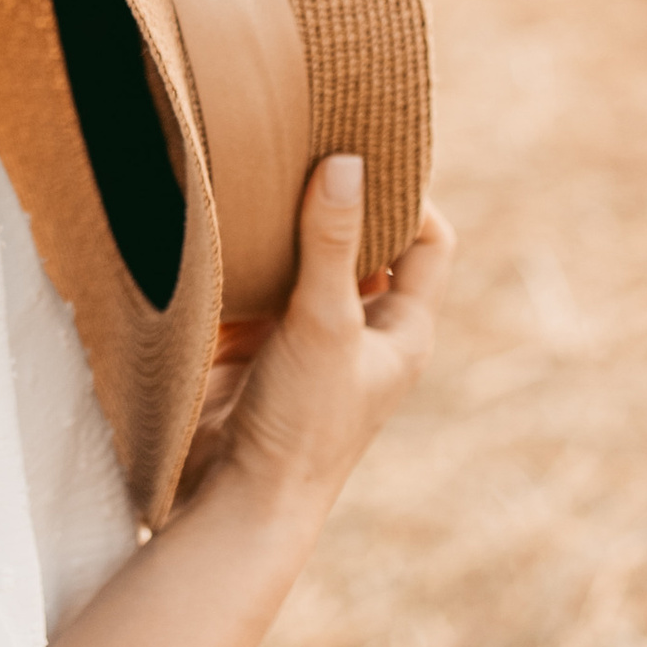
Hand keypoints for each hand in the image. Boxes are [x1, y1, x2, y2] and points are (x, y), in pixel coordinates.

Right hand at [195, 158, 451, 522]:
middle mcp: (358, 331)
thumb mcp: (324, 324)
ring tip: (260, 168)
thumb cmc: (303, 426)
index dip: (410, 197)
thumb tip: (345, 163)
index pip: (428, 244)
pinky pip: (250, 286)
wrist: (235, 503)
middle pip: (361, 245)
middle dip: (336, 200)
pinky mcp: (251, 347)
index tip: (370, 152)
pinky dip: (238, 257)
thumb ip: (330, 244)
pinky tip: (218, 219)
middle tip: (309, 142)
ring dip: (281, 225)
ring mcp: (302, 338)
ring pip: (300, 260)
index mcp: (401, 331)